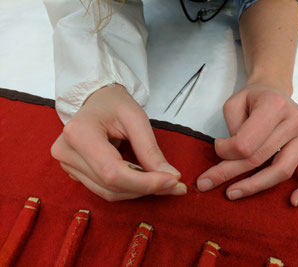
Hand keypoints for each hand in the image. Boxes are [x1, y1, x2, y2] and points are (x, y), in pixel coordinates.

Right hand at [51, 84, 186, 200]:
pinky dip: (128, 188)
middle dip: (146, 187)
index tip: (172, 181)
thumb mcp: (136, 119)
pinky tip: (144, 179)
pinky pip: (104, 190)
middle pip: (111, 185)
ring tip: (162, 181)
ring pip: (109, 192)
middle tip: (174, 183)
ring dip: (139, 190)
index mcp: (79, 133)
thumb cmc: (114, 104)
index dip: (145, 182)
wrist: (97, 101)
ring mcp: (67, 165)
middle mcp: (67, 152)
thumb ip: (150, 149)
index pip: (113, 172)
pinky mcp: (74, 173)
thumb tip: (171, 177)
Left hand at [197, 84, 297, 205]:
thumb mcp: (233, 104)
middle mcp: (295, 121)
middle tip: (206, 183)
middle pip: (260, 159)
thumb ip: (232, 131)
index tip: (217, 145)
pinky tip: (293, 201)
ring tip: (233, 193)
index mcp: (274, 106)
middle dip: (229, 173)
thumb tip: (231, 159)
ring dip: (255, 186)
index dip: (225, 151)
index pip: (245, 143)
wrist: (274, 90)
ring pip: (282, 170)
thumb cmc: (252, 98)